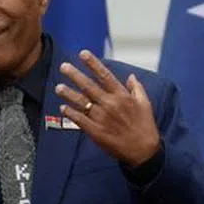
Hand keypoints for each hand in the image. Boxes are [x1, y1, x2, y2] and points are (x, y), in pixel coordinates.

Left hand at [56, 50, 160, 167]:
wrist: (143, 150)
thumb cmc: (144, 125)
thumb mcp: (145, 103)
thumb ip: (137, 88)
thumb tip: (130, 76)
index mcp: (122, 96)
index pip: (105, 75)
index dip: (93, 64)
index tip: (83, 53)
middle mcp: (110, 104)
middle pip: (89, 86)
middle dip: (75, 75)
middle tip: (63, 66)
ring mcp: (101, 118)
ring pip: (82, 102)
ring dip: (69, 93)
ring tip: (58, 87)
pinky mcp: (95, 131)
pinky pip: (80, 119)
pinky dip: (70, 112)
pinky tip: (62, 107)